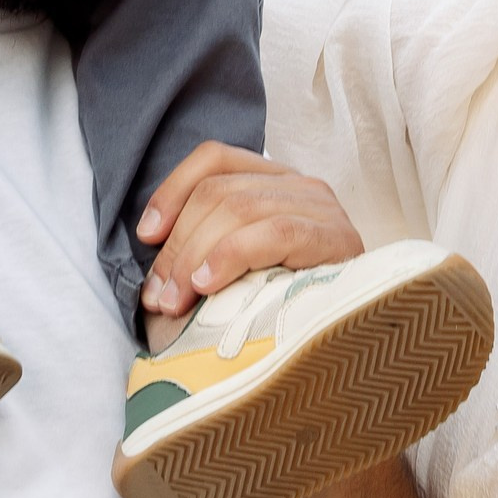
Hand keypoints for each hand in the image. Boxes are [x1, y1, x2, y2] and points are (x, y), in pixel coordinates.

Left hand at [135, 141, 365, 315]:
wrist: (351, 338)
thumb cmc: (286, 307)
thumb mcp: (239, 271)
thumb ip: (204, 253)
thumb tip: (153, 275)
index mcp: (274, 180)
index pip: (215, 158)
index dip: (172, 191)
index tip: (146, 236)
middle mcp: (300, 184)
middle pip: (219, 191)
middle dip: (177, 244)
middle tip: (157, 295)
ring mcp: (322, 207)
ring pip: (240, 209)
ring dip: (193, 257)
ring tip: (175, 302)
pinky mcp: (336, 237)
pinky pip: (275, 232)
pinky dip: (231, 256)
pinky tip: (208, 285)